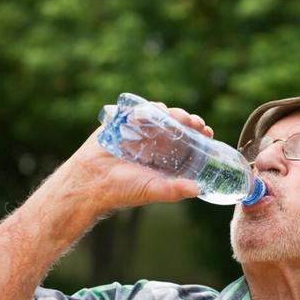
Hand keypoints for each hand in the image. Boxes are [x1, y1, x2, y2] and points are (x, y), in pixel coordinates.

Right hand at [56, 104, 213, 214]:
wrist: (91, 182)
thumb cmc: (122, 190)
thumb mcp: (153, 190)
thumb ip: (174, 190)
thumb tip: (197, 189)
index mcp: (163, 157)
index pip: (186, 141)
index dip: (197, 134)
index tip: (207, 131)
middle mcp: (153, 143)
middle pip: (175, 124)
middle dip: (187, 120)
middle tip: (195, 122)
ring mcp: (137, 131)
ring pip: (158, 115)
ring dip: (170, 113)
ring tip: (178, 117)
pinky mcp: (121, 123)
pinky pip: (136, 111)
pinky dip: (146, 109)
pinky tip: (154, 113)